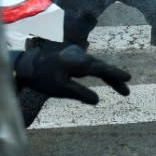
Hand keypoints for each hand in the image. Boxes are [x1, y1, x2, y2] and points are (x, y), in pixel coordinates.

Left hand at [14, 42, 130, 104]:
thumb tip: (97, 100)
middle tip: (127, 92)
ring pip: (97, 66)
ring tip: (121, 88)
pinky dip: (99, 72)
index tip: (128, 78)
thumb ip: (80, 93)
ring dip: (108, 76)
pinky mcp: (74, 56)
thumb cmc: (42, 77)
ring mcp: (77, 54)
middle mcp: (80, 56)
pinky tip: (106, 77)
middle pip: (101, 68)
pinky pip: (91, 65)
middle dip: (115, 79)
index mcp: (78, 62)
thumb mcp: (60, 89)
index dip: (115, 74)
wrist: (27, 64)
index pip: (101, 69)